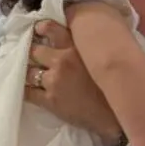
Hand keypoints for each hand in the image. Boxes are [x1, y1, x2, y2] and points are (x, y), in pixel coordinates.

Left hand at [25, 20, 120, 142]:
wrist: (118, 116)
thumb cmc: (117, 87)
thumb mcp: (105, 60)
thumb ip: (91, 49)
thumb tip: (84, 41)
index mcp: (77, 48)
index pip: (51, 29)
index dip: (41, 29)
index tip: (39, 31)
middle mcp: (62, 60)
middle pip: (34, 51)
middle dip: (33, 54)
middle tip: (35, 57)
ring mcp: (54, 80)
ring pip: (28, 71)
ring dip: (29, 74)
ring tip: (33, 77)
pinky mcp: (49, 100)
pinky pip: (28, 92)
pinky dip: (27, 91)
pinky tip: (30, 91)